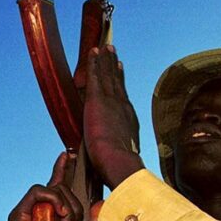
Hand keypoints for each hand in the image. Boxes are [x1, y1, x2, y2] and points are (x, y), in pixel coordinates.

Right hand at [6, 153, 84, 220]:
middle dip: (77, 203)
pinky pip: (39, 192)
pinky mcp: (20, 214)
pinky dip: (54, 201)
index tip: (71, 155)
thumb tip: (103, 203)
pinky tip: (61, 216)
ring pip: (54, 188)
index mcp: (55, 214)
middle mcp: (42, 209)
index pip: (60, 183)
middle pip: (64, 186)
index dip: (65, 168)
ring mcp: (30, 210)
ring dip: (68, 207)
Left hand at [84, 45, 144, 188]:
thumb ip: (118, 160)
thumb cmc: (120, 169)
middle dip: (113, 66)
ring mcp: (111, 102)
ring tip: (103, 47)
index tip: (119, 70)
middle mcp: (123, 107)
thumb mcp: (121, 160)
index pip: (122, 97)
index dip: (120, 82)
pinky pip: (95, 76)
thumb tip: (115, 173)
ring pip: (107, 75)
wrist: (119, 162)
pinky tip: (92, 52)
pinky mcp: (98, 101)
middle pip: (117, 81)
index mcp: (128, 121)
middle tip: (112, 52)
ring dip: (104, 60)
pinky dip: (94, 63)